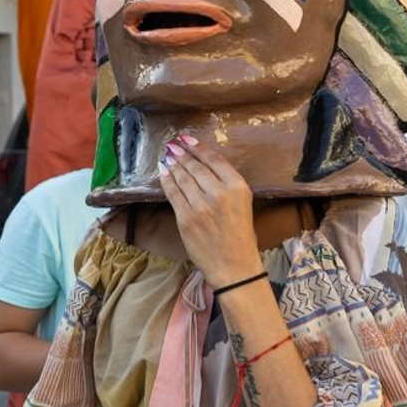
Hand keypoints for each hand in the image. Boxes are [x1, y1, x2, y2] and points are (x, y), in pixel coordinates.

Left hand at [158, 133, 263, 286]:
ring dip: (173, 165)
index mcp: (238, 187)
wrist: (234, 266)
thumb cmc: (240, 237)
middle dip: (181, 155)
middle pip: (196, 167)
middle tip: (172, 147)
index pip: (214, 160)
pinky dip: (166, 181)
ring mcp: (201, 206)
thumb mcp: (243, 204)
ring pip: (182, 178)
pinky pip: (173, 194)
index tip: (186, 139)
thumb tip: (203, 167)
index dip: (197, 147)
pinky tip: (163, 172)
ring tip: (167, 157)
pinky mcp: (185, 218)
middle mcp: (220, 193)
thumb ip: (226, 185)